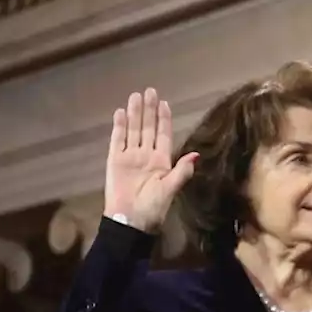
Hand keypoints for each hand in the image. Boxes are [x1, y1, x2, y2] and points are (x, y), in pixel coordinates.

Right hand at [104, 88, 197, 232]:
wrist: (130, 220)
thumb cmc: (152, 207)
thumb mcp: (170, 189)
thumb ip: (182, 171)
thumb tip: (196, 155)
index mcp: (161, 161)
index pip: (163, 135)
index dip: (164, 119)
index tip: (165, 103)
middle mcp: (146, 155)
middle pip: (148, 128)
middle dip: (149, 110)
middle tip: (150, 90)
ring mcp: (130, 157)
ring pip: (134, 130)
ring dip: (136, 114)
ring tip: (136, 96)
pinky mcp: (115, 161)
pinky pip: (117, 140)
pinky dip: (120, 126)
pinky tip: (121, 112)